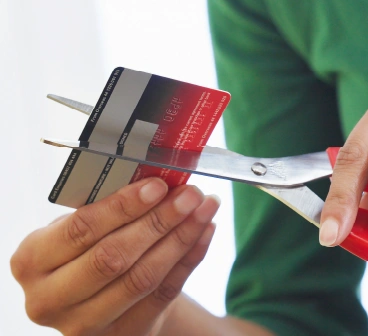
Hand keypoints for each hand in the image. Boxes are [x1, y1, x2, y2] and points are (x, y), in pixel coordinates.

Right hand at [11, 179, 219, 335]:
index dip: (123, 206)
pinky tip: (206, 231)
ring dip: (181, 238)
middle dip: (158, 221)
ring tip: (205, 208)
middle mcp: (49, 299)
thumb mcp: (85, 226)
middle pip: (113, 257)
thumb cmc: (91, 246)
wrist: (100, 294)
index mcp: (32, 260)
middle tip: (190, 194)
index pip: (81, 229)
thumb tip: (163, 176)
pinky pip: (164, 294)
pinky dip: (190, 258)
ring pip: (142, 278)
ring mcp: (83, 326)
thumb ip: (113, 206)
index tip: (158, 185)